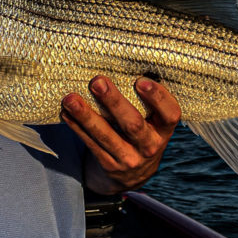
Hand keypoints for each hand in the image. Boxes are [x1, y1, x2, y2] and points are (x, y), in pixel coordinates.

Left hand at [61, 76, 180, 193]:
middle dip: (114, 102)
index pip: (170, 114)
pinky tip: (66, 113)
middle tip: (97, 82)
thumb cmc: (143, 133)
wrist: (135, 174)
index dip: (158, 98)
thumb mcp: (153, 121)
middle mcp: (150, 146)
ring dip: (86, 115)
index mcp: (164, 129)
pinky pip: (91, 144)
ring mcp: (129, 159)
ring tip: (71, 99)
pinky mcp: (109, 166)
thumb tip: (122, 62)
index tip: (141, 81)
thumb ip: (145, 101)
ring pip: (106, 136)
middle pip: (133, 125)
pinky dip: (77, 127)